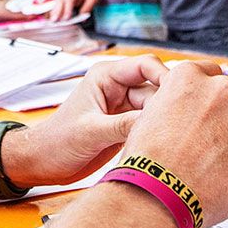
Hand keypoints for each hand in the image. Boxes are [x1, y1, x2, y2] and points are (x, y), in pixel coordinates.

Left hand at [4, 56, 168, 185]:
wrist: (43, 162)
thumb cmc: (56, 141)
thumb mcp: (90, 132)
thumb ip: (122, 125)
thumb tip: (157, 121)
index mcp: (106, 76)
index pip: (146, 65)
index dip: (166, 76)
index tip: (181, 95)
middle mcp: (118, 88)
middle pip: (157, 87)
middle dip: (170, 101)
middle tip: (184, 121)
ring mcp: (124, 107)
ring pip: (157, 107)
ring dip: (165, 119)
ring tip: (179, 135)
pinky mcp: (127, 125)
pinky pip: (150, 123)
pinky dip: (159, 131)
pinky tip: (168, 143)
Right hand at [116, 61, 227, 227]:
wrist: (158, 195)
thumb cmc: (148, 164)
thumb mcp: (150, 117)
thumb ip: (178, 106)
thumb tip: (191, 115)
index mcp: (189, 77)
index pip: (209, 75)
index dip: (207, 99)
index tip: (206, 113)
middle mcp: (220, 90)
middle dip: (222, 125)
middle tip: (205, 151)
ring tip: (211, 172)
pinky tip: (225, 181)